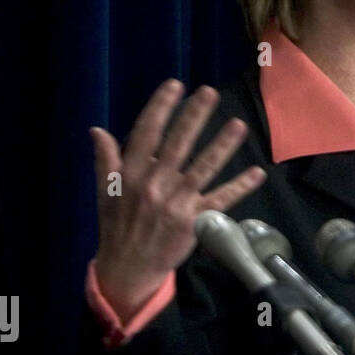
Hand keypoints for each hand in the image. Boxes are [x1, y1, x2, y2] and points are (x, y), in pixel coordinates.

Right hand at [90, 79, 266, 320]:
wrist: (128, 270)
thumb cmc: (117, 228)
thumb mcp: (105, 193)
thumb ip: (105, 161)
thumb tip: (96, 130)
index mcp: (131, 175)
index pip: (146, 133)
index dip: (161, 107)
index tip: (175, 85)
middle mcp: (154, 186)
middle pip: (177, 145)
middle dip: (194, 117)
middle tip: (210, 93)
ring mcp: (176, 204)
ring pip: (203, 169)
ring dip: (222, 146)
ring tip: (238, 125)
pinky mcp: (195, 222)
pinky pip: (221, 201)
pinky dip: (240, 187)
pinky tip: (258, 172)